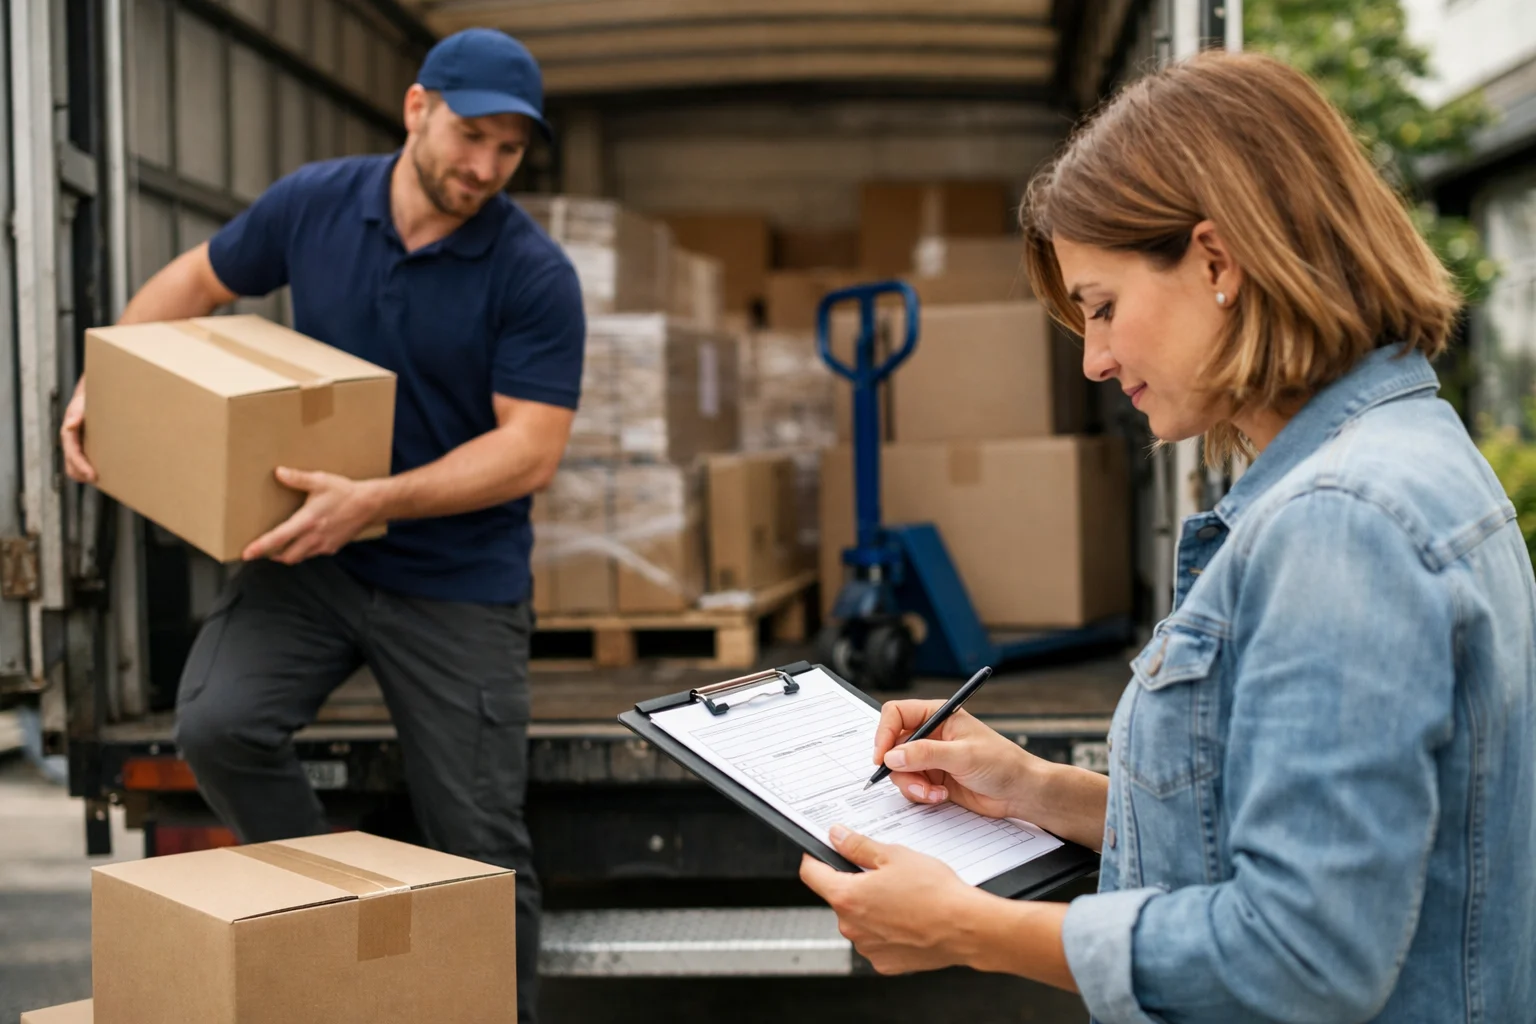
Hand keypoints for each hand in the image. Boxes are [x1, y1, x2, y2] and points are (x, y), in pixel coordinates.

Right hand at [61, 377, 94, 482]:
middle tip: (100, 481)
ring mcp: (76, 448)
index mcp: (69, 435)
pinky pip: (83, 465)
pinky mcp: (84, 449)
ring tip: (104, 480)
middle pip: (71, 467)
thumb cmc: (86, 402)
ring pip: (75, 469)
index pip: (73, 456)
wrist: (89, 400)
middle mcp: (70, 444)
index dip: (82, 467)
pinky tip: (106, 473)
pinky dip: (90, 471)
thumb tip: (69, 425)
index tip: (93, 476)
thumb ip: (76, 414)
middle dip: (83, 476)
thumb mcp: (81, 406)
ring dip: (85, 476)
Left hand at [243, 467, 383, 563]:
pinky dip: (303, 551)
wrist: (370, 504)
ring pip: (299, 557)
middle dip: (271, 556)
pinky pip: (312, 554)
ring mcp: (324, 545)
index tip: (246, 554)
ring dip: (287, 554)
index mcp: (307, 522)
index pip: (278, 538)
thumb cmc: (345, 492)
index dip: (260, 547)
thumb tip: (278, 472)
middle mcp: (314, 537)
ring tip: (278, 547)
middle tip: (260, 551)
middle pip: (286, 556)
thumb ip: (298, 478)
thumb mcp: (321, 481)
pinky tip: (303, 540)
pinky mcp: (332, 547)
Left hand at [799, 826, 987, 974]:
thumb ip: (858, 846)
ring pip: (859, 919)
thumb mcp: (893, 855)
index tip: (823, 852)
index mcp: (847, 897)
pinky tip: (908, 917)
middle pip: (839, 897)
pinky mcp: (885, 962)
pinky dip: (886, 929)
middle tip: (884, 873)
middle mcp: (851, 927)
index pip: (811, 874)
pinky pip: (876, 939)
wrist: (965, 927)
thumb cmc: (934, 892)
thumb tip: (837, 837)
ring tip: (903, 897)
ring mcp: (867, 947)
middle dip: (855, 883)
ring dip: (872, 908)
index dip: (816, 858)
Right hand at [873, 700, 1043, 821]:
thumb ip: (926, 754)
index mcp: (938, 716)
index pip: (896, 714)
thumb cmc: (1002, 763)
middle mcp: (931, 735)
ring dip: (912, 785)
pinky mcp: (933, 779)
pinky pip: (911, 786)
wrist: (1020, 792)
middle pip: (893, 746)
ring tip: (933, 793)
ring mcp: (930, 758)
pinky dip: (921, 795)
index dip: (884, 733)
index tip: (882, 756)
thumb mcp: (963, 755)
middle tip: (914, 781)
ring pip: (899, 770)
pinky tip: (941, 797)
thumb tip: (893, 756)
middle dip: (900, 767)